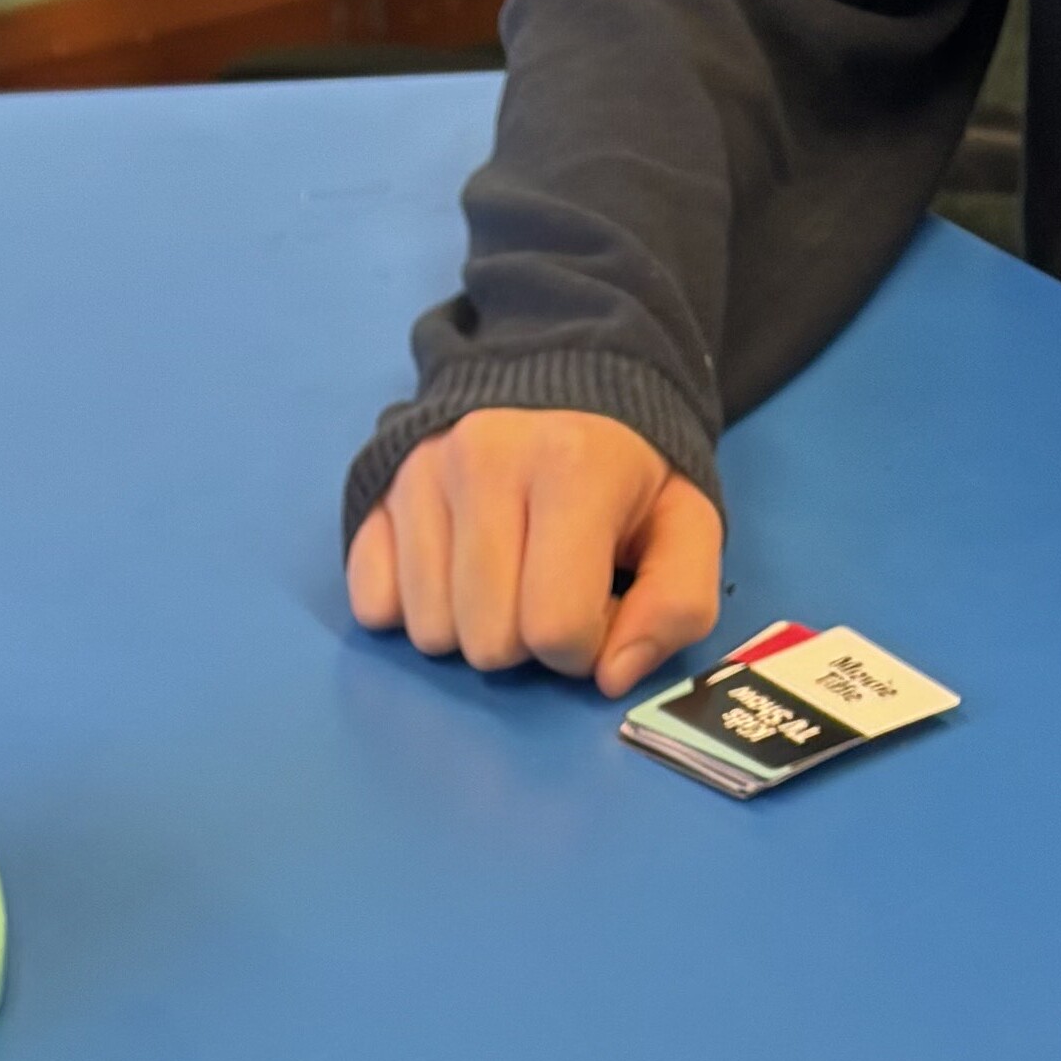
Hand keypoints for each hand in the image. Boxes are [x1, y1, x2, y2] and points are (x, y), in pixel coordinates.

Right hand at [344, 406, 722, 694]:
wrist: (557, 383)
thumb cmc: (625, 473)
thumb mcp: (685, 527)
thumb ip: (677, 605)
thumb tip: (611, 677)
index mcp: (572, 467)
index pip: (556, 628)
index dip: (583, 646)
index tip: (595, 607)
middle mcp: (483, 461)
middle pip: (488, 643)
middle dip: (524, 643)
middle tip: (544, 591)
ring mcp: (419, 475)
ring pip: (430, 634)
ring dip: (470, 629)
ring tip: (502, 576)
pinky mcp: (376, 493)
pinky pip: (376, 606)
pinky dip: (413, 608)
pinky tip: (451, 570)